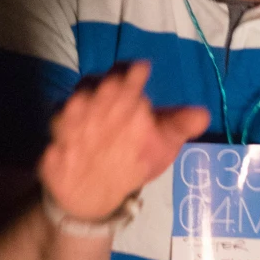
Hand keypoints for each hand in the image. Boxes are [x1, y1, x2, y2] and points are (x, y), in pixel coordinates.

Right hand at [38, 61, 208, 221]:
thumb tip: (203, 116)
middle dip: (107, 87)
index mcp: (124, 98)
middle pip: (99, 86)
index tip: (141, 69)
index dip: (132, 73)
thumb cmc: (133, 158)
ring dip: (80, 106)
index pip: (127, 76)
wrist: (97, 189)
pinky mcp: (57, 142)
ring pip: (73, 104)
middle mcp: (98, 104)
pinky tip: (68, 142)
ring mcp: (75, 122)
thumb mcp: (161, 145)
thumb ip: (178, 127)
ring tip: (87, 111)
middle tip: (116, 91)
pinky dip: (61, 133)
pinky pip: (56, 132)